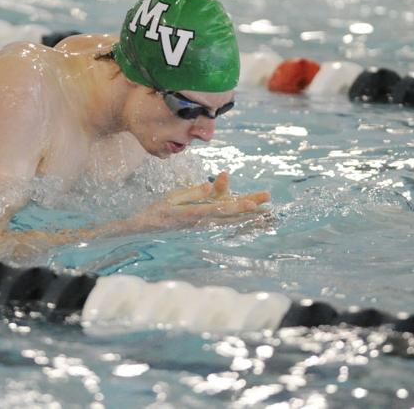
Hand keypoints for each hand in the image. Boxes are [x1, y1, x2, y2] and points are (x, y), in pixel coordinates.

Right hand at [126, 172, 269, 231]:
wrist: (147, 228)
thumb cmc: (159, 210)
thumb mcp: (172, 197)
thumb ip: (192, 192)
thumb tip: (209, 184)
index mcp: (192, 213)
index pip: (218, 208)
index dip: (237, 207)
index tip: (253, 204)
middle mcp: (200, 222)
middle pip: (228, 217)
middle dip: (248, 212)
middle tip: (267, 209)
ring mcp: (202, 227)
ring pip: (228, 223)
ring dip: (247, 219)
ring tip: (266, 215)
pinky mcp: (203, 228)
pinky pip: (223, 225)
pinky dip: (237, 223)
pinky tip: (249, 221)